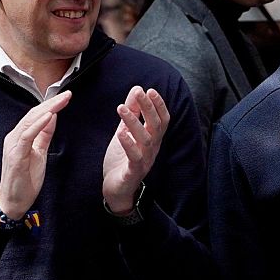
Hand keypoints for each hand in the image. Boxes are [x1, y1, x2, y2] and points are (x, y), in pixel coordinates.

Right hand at [0, 92, 71, 217]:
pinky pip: (27, 136)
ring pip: (30, 121)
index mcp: (20, 136)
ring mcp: (13, 145)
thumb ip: (44, 134)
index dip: (51, 105)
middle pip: (34, 115)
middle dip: (52, 103)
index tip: (66, 96)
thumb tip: (52, 117)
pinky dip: (38, 124)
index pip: (37, 115)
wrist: (14, 200)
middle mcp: (14, 137)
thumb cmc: (26, 178)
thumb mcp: (39, 152)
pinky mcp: (15, 155)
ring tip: (61, 100)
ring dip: (47, 109)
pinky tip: (49, 116)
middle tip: (68, 94)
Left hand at [102, 86, 168, 214]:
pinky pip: (134, 158)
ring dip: (134, 122)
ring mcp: (145, 161)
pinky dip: (128, 144)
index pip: (162, 120)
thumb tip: (137, 89)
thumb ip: (132, 113)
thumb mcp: (126, 132)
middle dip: (149, 108)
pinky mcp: (133, 172)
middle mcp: (152, 149)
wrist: (117, 190)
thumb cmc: (122, 160)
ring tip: (121, 108)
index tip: (150, 90)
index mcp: (152, 139)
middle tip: (140, 93)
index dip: (159, 105)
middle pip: (156, 126)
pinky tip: (120, 133)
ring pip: (145, 140)